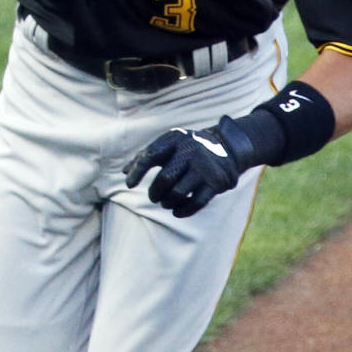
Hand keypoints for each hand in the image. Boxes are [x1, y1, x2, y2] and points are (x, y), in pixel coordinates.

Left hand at [123, 116, 257, 217]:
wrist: (227, 147)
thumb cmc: (187, 149)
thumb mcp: (168, 145)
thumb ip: (145, 156)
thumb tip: (124, 172)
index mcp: (175, 139)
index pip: (150, 155)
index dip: (137, 172)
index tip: (129, 185)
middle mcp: (190, 150)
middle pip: (165, 179)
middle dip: (155, 193)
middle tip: (154, 197)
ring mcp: (204, 166)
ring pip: (178, 193)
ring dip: (167, 202)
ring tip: (165, 202)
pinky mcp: (216, 181)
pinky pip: (196, 203)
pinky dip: (183, 211)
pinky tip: (177, 211)